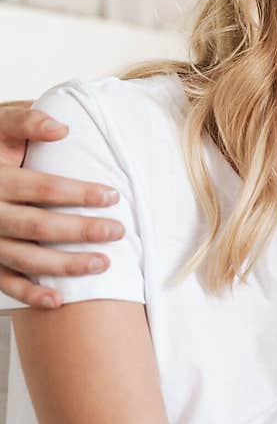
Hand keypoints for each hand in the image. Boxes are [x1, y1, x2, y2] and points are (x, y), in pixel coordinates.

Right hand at [0, 105, 123, 307]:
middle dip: (80, 231)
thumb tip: (62, 128)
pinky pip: (3, 282)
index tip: (113, 195)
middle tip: (118, 231)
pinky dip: (29, 293)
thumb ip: (24, 123)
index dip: (77, 192)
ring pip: (25, 258)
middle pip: (38, 226)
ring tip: (103, 263)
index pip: (40, 187)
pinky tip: (58, 300)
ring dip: (65, 265)